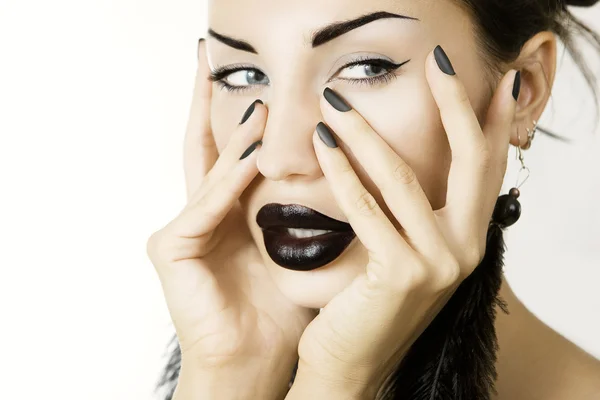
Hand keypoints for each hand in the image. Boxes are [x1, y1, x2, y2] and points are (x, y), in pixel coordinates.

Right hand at [146, 40, 314, 399]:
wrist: (257, 360)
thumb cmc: (280, 308)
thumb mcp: (298, 246)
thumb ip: (301, 205)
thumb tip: (340, 164)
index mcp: (229, 216)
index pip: (230, 154)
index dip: (238, 118)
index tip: (255, 85)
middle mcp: (201, 215)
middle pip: (205, 147)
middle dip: (206, 101)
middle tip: (210, 56)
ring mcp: (180, 229)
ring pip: (209, 169)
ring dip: (235, 135)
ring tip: (260, 102)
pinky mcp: (170, 247)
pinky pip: (207, 204)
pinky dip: (230, 179)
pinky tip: (253, 152)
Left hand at [288, 46, 518, 397]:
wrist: (350, 364)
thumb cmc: (370, 303)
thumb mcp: (404, 249)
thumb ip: (415, 210)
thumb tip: (401, 156)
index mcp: (469, 238)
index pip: (488, 166)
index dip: (492, 119)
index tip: (492, 78)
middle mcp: (466, 248)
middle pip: (470, 159)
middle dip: (455, 104)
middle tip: (436, 63)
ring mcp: (438, 263)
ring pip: (405, 178)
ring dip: (367, 134)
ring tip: (337, 104)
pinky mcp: (400, 274)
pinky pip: (367, 209)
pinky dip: (343, 174)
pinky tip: (324, 147)